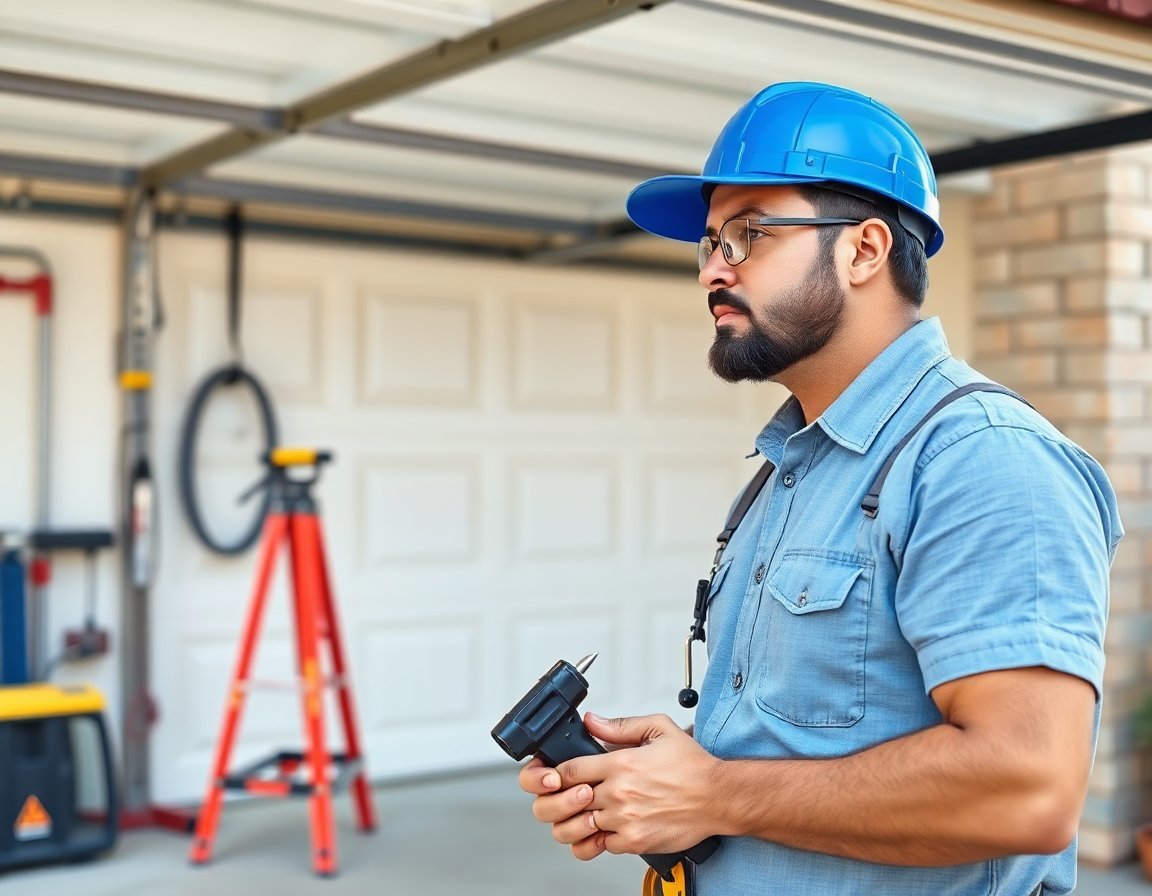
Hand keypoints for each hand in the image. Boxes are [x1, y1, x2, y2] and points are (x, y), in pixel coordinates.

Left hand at [523, 712, 720, 860]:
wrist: (717, 798)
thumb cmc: (692, 767)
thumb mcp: (658, 729)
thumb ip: (620, 726)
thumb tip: (592, 721)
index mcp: (621, 763)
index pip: (568, 771)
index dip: (557, 774)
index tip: (560, 776)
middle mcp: (619, 793)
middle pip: (568, 800)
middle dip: (563, 797)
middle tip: (568, 795)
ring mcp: (625, 820)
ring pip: (579, 826)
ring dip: (576, 820)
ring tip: (584, 813)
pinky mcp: (634, 841)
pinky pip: (601, 844)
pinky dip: (599, 837)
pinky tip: (607, 826)